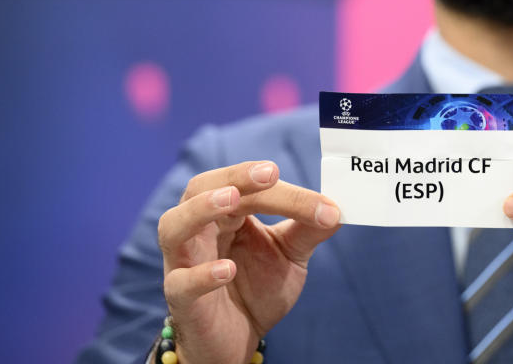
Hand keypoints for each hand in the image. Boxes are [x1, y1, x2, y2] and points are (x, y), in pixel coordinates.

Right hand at [157, 160, 340, 363]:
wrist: (240, 340)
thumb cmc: (258, 289)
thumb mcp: (290, 255)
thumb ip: (309, 230)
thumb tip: (339, 209)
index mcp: (225, 214)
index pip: (246, 188)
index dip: (281, 191)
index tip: (319, 201)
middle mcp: (199, 231)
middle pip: (200, 189)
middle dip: (233, 177)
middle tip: (268, 174)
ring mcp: (185, 263)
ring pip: (173, 227)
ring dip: (200, 208)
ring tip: (231, 200)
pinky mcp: (181, 299)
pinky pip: (180, 283)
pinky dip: (202, 274)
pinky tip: (228, 269)